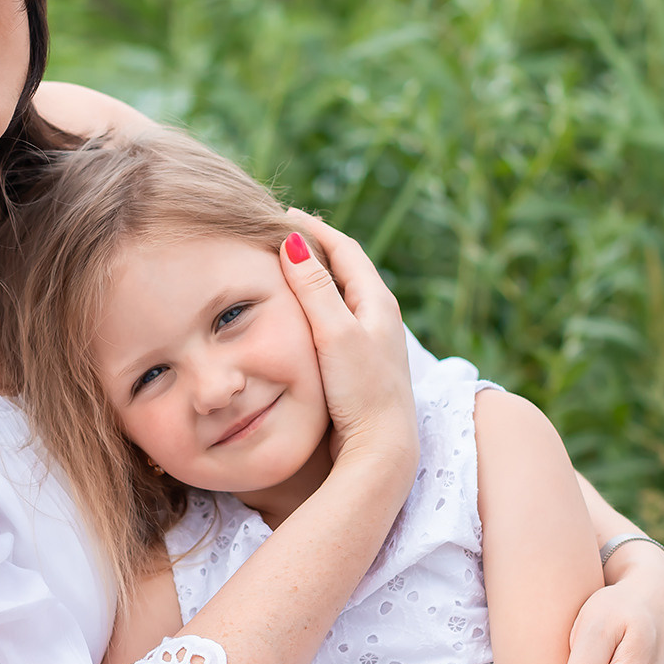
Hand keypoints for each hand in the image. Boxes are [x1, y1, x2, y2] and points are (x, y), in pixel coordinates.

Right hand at [277, 211, 416, 472]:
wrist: (382, 450)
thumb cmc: (362, 392)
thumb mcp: (335, 334)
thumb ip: (314, 289)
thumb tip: (294, 242)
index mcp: (378, 302)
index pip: (345, 249)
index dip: (314, 228)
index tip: (283, 213)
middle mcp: (379, 316)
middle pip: (345, 268)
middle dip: (315, 247)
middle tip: (280, 234)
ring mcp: (372, 341)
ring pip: (341, 294)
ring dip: (315, 276)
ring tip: (285, 267)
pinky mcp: (362, 364)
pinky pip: (336, 319)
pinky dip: (315, 306)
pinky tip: (299, 318)